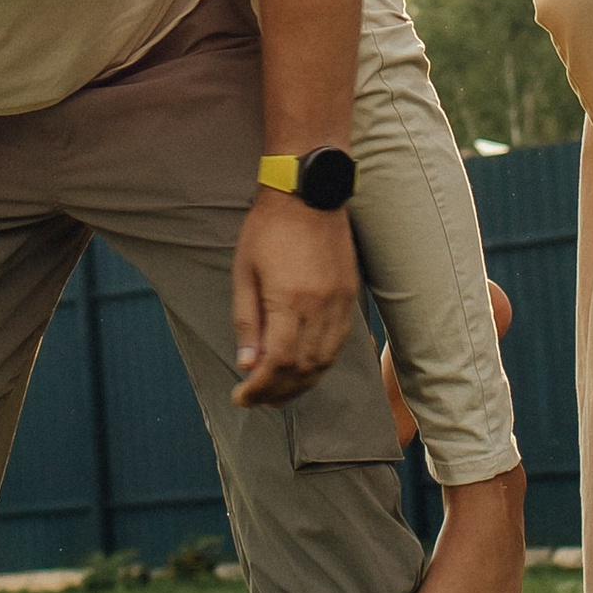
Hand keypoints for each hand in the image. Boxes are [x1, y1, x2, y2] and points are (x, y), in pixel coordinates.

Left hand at [231, 194, 358, 407]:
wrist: (308, 192)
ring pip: (325, 360)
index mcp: (290, 301)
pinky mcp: (350, 296)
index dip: (260, 387)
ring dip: (302, 383)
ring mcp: (340, 303)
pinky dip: (321, 362)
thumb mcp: (245, 273)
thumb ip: (247, 322)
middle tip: (258, 399)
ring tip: (279, 392)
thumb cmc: (268, 229)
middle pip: (304, 369)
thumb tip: (248, 364)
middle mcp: (321, 307)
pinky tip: (305, 366)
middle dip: (279, 391)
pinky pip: (340, 342)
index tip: (242, 396)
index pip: (278, 363)